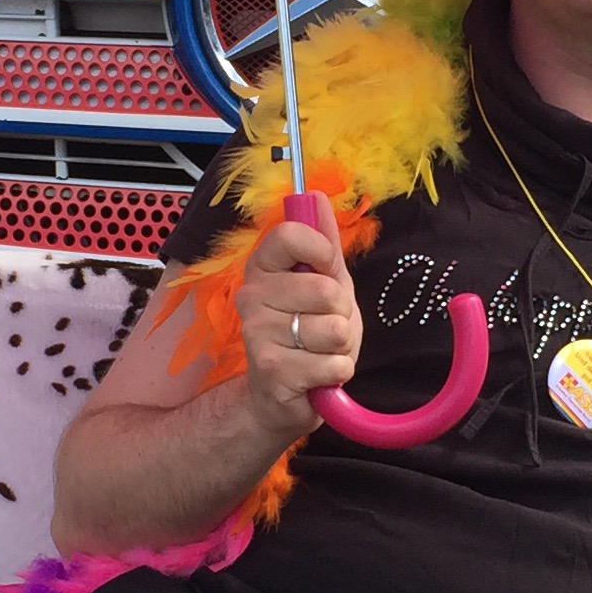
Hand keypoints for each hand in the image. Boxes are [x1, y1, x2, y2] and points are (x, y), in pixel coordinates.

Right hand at [234, 196, 362, 441]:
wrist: (285, 395)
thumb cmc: (307, 334)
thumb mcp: (325, 284)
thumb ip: (324, 243)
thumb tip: (318, 196)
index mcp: (262, 268)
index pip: (289, 235)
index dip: (322, 252)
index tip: (327, 270)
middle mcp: (251, 297)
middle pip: (324, 289)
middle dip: (340, 312)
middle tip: (324, 326)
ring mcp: (257, 335)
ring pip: (333, 329)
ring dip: (339, 347)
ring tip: (320, 352)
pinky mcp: (271, 372)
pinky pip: (333, 364)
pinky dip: (337, 373)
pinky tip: (317, 376)